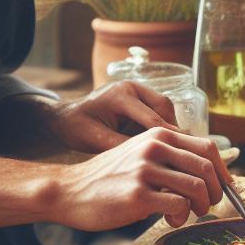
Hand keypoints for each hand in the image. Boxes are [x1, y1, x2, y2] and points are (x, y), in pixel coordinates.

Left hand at [42, 82, 179, 153]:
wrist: (64, 117)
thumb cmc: (76, 128)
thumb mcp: (96, 140)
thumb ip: (123, 146)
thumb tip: (151, 158)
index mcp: (119, 95)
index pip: (151, 117)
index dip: (167, 135)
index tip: (180, 152)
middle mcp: (130, 86)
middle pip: (164, 106)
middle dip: (172, 127)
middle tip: (180, 149)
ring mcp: (135, 88)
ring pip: (164, 105)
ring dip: (169, 124)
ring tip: (172, 145)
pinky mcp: (138, 94)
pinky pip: (158, 107)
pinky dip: (163, 122)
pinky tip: (162, 139)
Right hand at [51, 127, 227, 229]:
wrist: (70, 190)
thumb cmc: (110, 177)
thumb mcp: (141, 154)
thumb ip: (171, 157)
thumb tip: (209, 172)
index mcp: (159, 134)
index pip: (208, 147)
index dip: (223, 170)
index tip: (224, 187)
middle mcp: (155, 147)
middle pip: (207, 168)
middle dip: (217, 191)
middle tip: (208, 205)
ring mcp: (146, 170)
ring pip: (197, 187)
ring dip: (201, 205)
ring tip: (189, 213)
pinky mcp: (138, 194)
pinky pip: (178, 205)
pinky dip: (182, 215)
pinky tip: (171, 219)